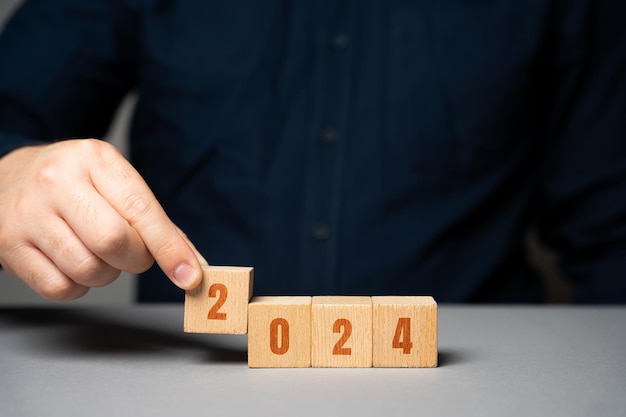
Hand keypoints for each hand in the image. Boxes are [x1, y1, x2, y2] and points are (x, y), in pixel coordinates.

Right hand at [0, 139, 204, 299]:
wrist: (6, 177)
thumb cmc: (74, 184)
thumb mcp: (114, 183)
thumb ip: (155, 221)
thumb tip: (191, 264)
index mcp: (94, 158)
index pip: (141, 209)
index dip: (169, 247)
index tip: (190, 275)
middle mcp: (57, 181)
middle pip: (113, 241)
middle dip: (135, 259)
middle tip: (131, 253)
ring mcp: (28, 214)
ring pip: (88, 269)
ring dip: (105, 274)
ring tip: (95, 252)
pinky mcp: (8, 246)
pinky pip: (60, 288)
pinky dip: (76, 286)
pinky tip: (70, 263)